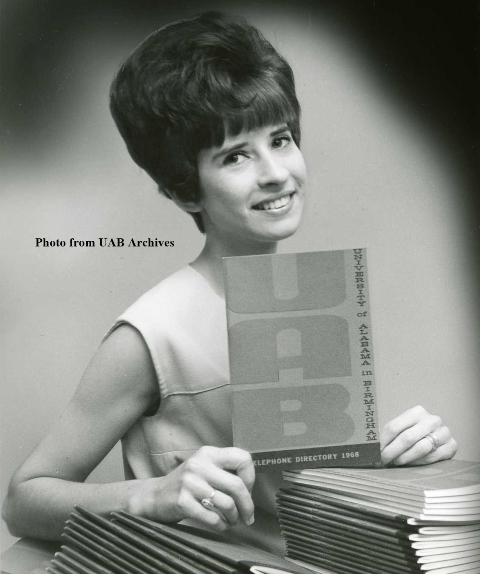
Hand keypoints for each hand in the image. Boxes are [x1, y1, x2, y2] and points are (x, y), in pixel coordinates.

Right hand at [128, 446, 254, 531]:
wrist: (154, 495)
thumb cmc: (187, 483)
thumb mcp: (204, 467)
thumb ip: (224, 470)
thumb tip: (251, 486)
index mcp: (208, 453)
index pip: (243, 458)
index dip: (250, 477)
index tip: (248, 490)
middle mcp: (199, 464)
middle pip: (237, 485)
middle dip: (248, 505)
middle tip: (249, 516)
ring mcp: (190, 483)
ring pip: (227, 504)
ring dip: (234, 517)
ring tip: (232, 520)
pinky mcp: (182, 502)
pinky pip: (212, 518)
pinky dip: (221, 525)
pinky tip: (220, 524)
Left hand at [380, 405, 456, 465]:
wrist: (437, 438)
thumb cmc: (413, 434)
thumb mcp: (401, 429)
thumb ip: (387, 434)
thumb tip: (367, 444)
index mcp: (417, 411)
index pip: (394, 427)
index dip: (382, 442)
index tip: (374, 452)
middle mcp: (433, 419)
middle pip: (407, 438)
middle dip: (391, 452)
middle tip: (382, 461)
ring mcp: (444, 432)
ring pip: (421, 448)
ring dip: (404, 458)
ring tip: (394, 463)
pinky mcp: (452, 446)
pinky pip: (432, 457)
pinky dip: (419, 462)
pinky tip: (409, 465)